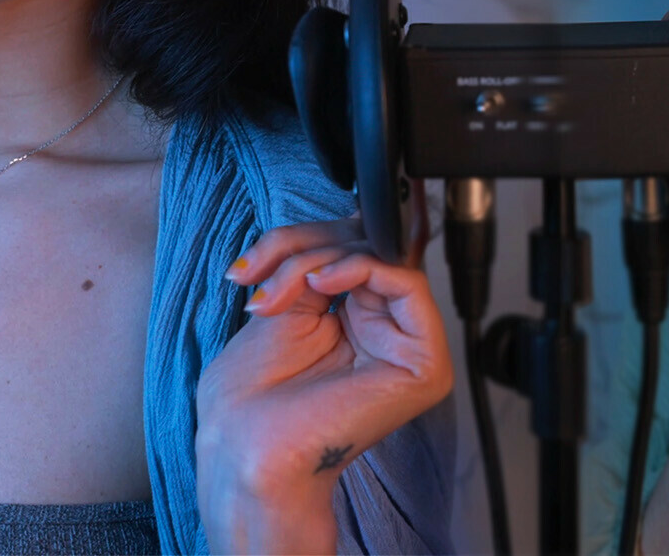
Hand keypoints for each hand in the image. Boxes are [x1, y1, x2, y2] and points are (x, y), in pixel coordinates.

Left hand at [195, 218, 453, 553]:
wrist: (244, 452)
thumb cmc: (250, 399)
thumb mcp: (282, 304)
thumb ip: (319, 262)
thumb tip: (357, 216)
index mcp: (359, 319)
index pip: (356, 250)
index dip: (311, 236)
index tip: (262, 253)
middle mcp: (388, 330)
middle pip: (368, 247)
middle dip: (305, 246)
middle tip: (261, 272)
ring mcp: (409, 347)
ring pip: (383, 258)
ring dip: (319, 261)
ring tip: (278, 294)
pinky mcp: (424, 364)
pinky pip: (407, 284)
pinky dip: (358, 269)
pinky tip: (320, 286)